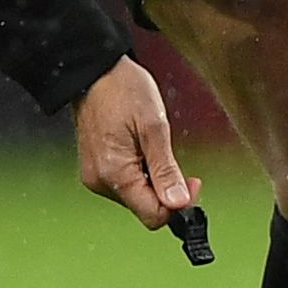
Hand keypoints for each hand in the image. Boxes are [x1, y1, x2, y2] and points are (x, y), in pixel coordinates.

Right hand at [73, 53, 198, 230]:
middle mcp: (100, 181)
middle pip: (145, 207)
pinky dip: (140, 173)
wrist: (95, 72)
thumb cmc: (124, 91)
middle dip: (166, 190)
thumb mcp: (154, 127)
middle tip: (174, 157)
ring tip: (152, 146)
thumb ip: (166, 169)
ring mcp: (95, 176)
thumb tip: (179, 203)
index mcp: (114, 174)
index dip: (178, 204)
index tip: (192, 181)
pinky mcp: (96, 169)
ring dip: (153, 180)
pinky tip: (141, 149)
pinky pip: (125, 184)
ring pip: (136, 196)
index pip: (153, 215)